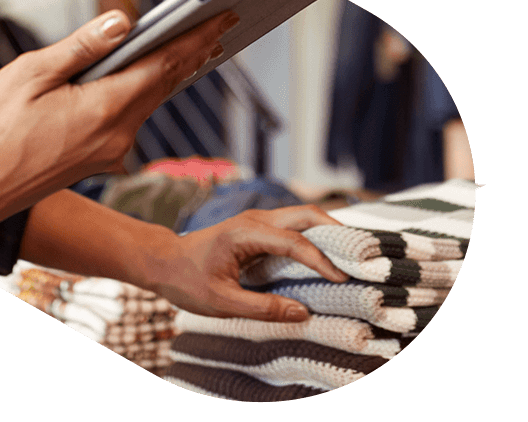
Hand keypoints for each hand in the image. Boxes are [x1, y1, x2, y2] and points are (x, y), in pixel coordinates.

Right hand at [0, 6, 239, 235]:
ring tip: (187, 48)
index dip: (191, 40)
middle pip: (162, 86)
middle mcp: (114, 136)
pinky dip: (143, 93)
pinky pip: (129, 119)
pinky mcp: (94, 160)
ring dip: (167, 75)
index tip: (215, 21)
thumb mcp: (30, 74)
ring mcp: (106, 152)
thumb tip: (121, 22)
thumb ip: (80, 48)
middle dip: (190, 55)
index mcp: (102, 110)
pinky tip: (142, 81)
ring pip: (147, 104)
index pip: (160, 67)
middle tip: (215, 28)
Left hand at [147, 205, 350, 321]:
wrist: (163, 261)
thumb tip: (303, 312)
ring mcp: (257, 222)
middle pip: (304, 214)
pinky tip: (330, 254)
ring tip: (355, 254)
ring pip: (301, 217)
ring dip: (328, 231)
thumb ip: (262, 308)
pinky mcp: (258, 230)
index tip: (342, 278)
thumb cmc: (187, 280)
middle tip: (363, 253)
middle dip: (336, 230)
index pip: (293, 241)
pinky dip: (315, 237)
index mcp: (244, 232)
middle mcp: (254, 220)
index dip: (321, 259)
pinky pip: (293, 228)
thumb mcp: (222, 302)